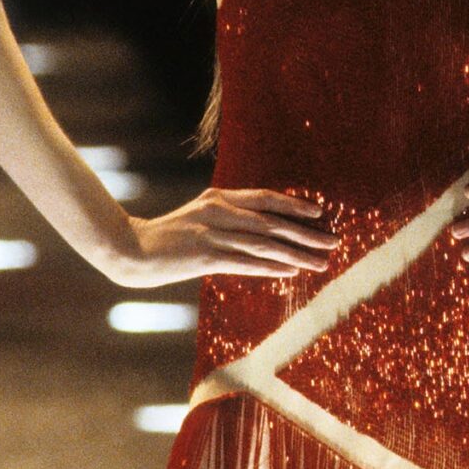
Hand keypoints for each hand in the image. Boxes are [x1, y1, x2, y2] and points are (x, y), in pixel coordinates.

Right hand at [105, 186, 334, 288]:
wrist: (134, 250)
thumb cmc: (171, 236)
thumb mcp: (202, 216)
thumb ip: (231, 217)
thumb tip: (267, 228)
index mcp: (220, 197)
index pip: (266, 198)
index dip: (295, 204)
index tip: (320, 213)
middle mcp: (219, 211)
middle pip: (273, 221)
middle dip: (307, 233)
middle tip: (334, 242)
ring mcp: (213, 233)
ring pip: (265, 243)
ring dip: (298, 254)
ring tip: (322, 263)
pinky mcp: (206, 256)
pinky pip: (246, 262)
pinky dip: (272, 267)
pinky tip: (292, 271)